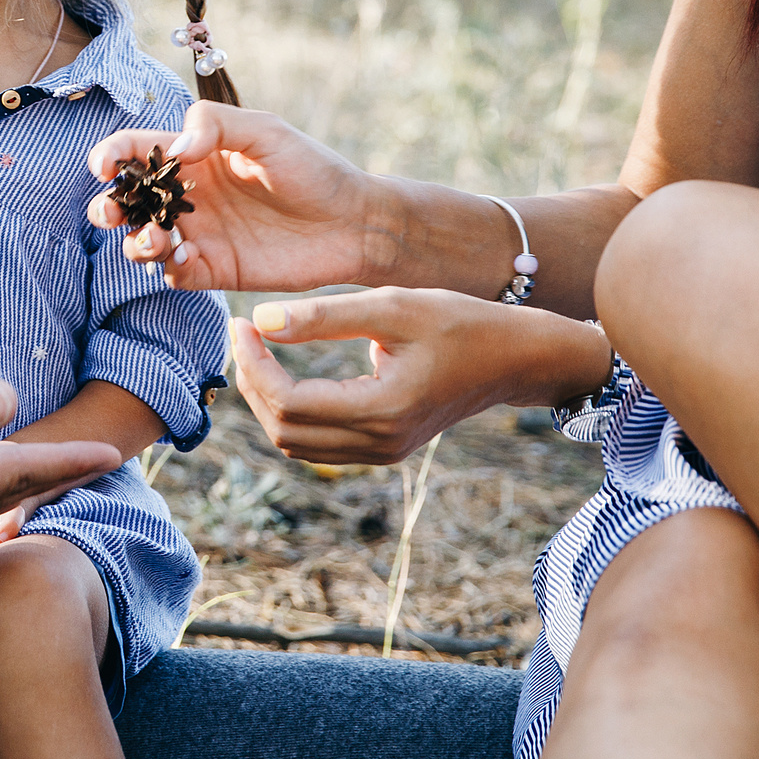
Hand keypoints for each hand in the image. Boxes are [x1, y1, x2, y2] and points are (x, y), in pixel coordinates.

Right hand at [87, 102, 394, 293]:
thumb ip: (217, 126)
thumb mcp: (266, 131)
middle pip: (128, 202)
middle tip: (112, 212)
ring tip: (156, 238)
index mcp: (195, 156)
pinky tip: (185, 258)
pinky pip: (176, 273)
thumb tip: (176, 149)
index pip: (137, 150)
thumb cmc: (313, 169)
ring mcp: (200, 235)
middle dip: (108, 206)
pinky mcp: (216, 270)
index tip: (104, 167)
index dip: (111, 155)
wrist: (354, 223)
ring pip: (143, 241)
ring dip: (135, 241)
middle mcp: (189, 196)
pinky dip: (169, 267)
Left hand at [231, 289, 607, 464]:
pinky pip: (319, 443)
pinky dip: (292, 412)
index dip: (254, 364)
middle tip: (245, 333)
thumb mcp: (392, 305)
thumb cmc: (460, 323)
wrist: (515, 358)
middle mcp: (379, 443)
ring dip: (268, 400)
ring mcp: (383, 452)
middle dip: (253, 383)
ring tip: (258, 350)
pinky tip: (285, 372)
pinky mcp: (384, 447)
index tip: (243, 322)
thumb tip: (261, 320)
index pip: (288, 402)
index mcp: (381, 411)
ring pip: (297, 443)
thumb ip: (324, 315)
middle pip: (284, 430)